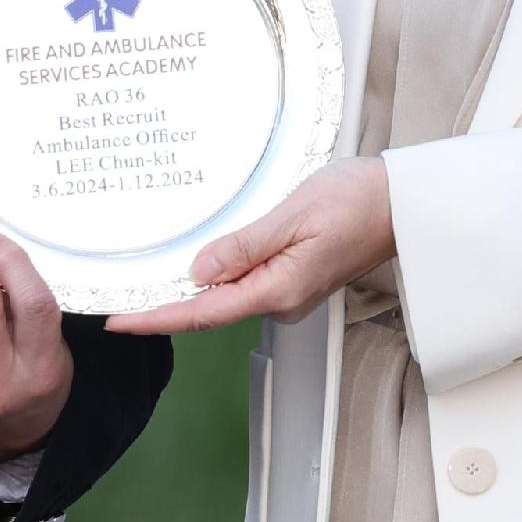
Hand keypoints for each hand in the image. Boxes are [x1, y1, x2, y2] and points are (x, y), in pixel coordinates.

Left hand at [105, 155, 392, 333]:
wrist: (403, 201)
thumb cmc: (359, 201)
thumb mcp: (294, 214)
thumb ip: (245, 245)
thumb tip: (200, 269)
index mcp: (279, 289)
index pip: (204, 312)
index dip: (157, 318)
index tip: (120, 321)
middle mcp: (282, 299)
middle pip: (209, 310)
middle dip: (163, 306)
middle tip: (118, 299)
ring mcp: (288, 290)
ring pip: (225, 295)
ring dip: (186, 291)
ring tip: (144, 281)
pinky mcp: (293, 276)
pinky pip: (243, 282)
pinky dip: (213, 277)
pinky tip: (195, 265)